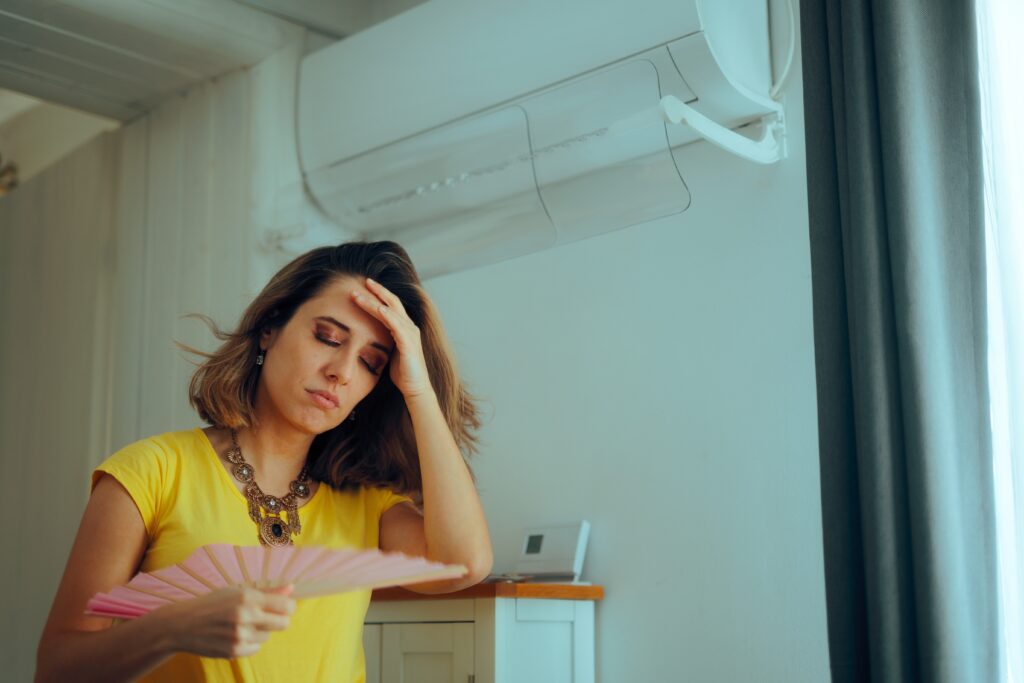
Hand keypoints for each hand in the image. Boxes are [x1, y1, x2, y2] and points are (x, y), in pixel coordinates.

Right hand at [153, 584, 295, 658]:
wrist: (182, 624)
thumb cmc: (212, 603)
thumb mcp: (237, 591)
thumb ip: (267, 592)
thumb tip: (292, 588)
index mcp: (248, 597)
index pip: (286, 606)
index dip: (288, 607)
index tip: (283, 606)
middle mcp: (245, 616)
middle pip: (283, 623)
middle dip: (279, 620)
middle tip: (265, 616)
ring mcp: (240, 636)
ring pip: (267, 636)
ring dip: (260, 631)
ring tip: (242, 624)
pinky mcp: (234, 651)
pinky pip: (256, 648)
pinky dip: (250, 642)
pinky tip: (236, 635)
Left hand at [351, 278, 433, 398]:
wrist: (416, 388)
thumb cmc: (403, 373)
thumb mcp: (391, 352)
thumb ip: (384, 340)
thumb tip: (369, 336)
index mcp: (404, 328)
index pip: (390, 306)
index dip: (378, 295)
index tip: (364, 287)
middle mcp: (409, 327)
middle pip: (392, 302)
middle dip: (377, 291)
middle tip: (362, 282)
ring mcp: (410, 334)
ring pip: (391, 311)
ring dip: (374, 302)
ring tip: (359, 295)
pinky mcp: (409, 343)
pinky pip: (397, 326)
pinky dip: (388, 316)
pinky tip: (379, 309)